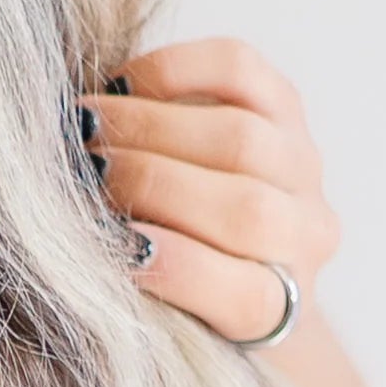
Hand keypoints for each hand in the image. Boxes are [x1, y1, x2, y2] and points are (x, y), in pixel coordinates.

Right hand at [81, 37, 339, 344]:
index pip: (245, 297)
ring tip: (88, 127)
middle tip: (82, 172)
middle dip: (150, 184)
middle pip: (244, 210)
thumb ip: (134, 291)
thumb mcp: (153, 317)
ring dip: (149, 128)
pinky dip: (174, 71)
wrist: (222, 243)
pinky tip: (123, 87)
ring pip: (239, 138)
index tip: (110, 246)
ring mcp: (301, 166)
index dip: (176, 268)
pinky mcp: (282, 102)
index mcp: (277, 309)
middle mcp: (303, 237)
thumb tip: (82, 239)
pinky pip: (237, 69)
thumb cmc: (170, 290)